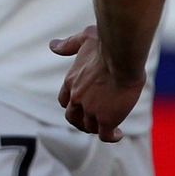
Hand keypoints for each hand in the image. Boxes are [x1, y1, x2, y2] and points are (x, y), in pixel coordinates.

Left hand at [52, 26, 142, 142]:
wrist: (122, 55)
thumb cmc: (107, 44)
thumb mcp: (85, 38)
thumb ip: (69, 44)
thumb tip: (52, 45)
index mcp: (71, 81)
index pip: (65, 100)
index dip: (73, 105)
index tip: (83, 105)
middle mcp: (77, 97)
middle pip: (73, 117)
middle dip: (82, 120)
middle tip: (95, 121)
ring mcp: (90, 110)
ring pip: (89, 126)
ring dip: (98, 128)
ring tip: (111, 127)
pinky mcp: (105, 118)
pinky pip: (105, 134)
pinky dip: (111, 136)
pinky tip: (118, 134)